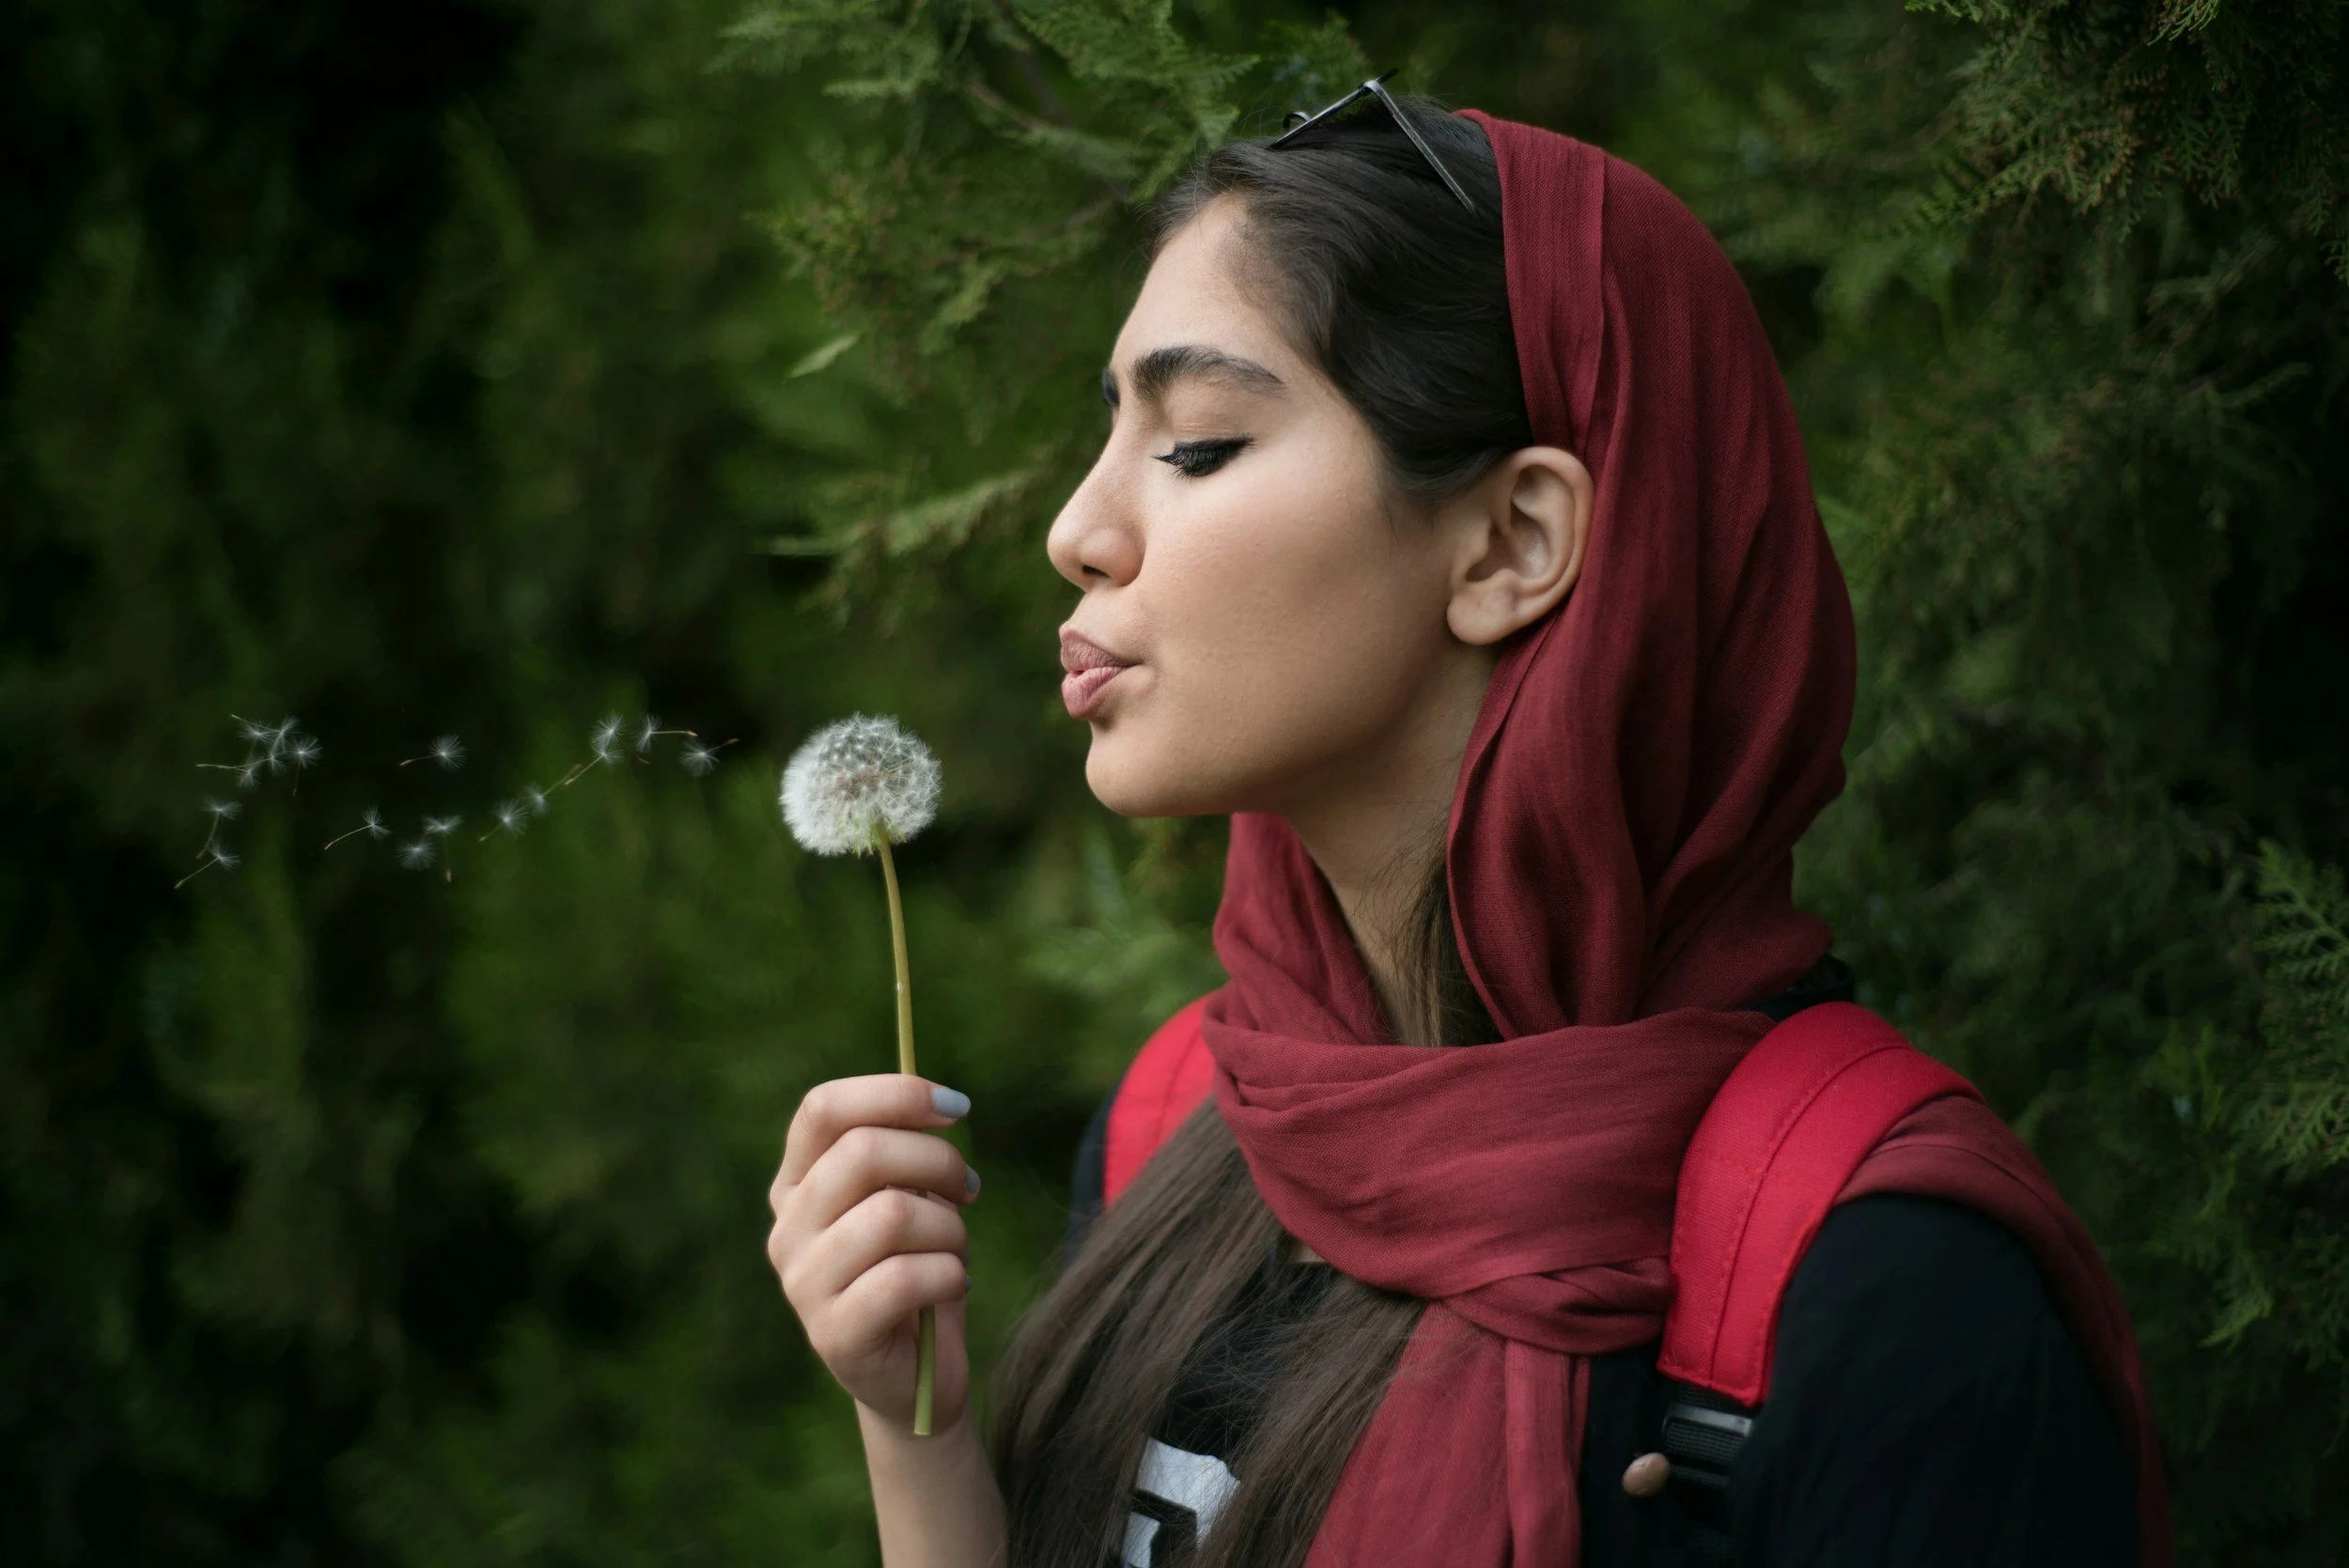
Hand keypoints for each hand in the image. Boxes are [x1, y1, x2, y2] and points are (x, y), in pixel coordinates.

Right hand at [769, 1074, 978, 1429]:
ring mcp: (802, 1284)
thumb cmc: (917, 1271)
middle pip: (864, 1151)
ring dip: (949, 1227)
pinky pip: (904, 1278)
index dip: (896, 1094)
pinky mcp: (833, 1334)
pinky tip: (952, 1286)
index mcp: (797, 1184)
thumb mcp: (911, 1199)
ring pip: (892, 1214)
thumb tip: (943, 1105)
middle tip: (969, 1187)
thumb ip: (907, 1153)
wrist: (916, 1376)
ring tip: (955, 1250)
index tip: (957, 1108)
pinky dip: (948, 1275)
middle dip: (939, 1161)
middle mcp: (787, 1229)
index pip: (824, 1109)